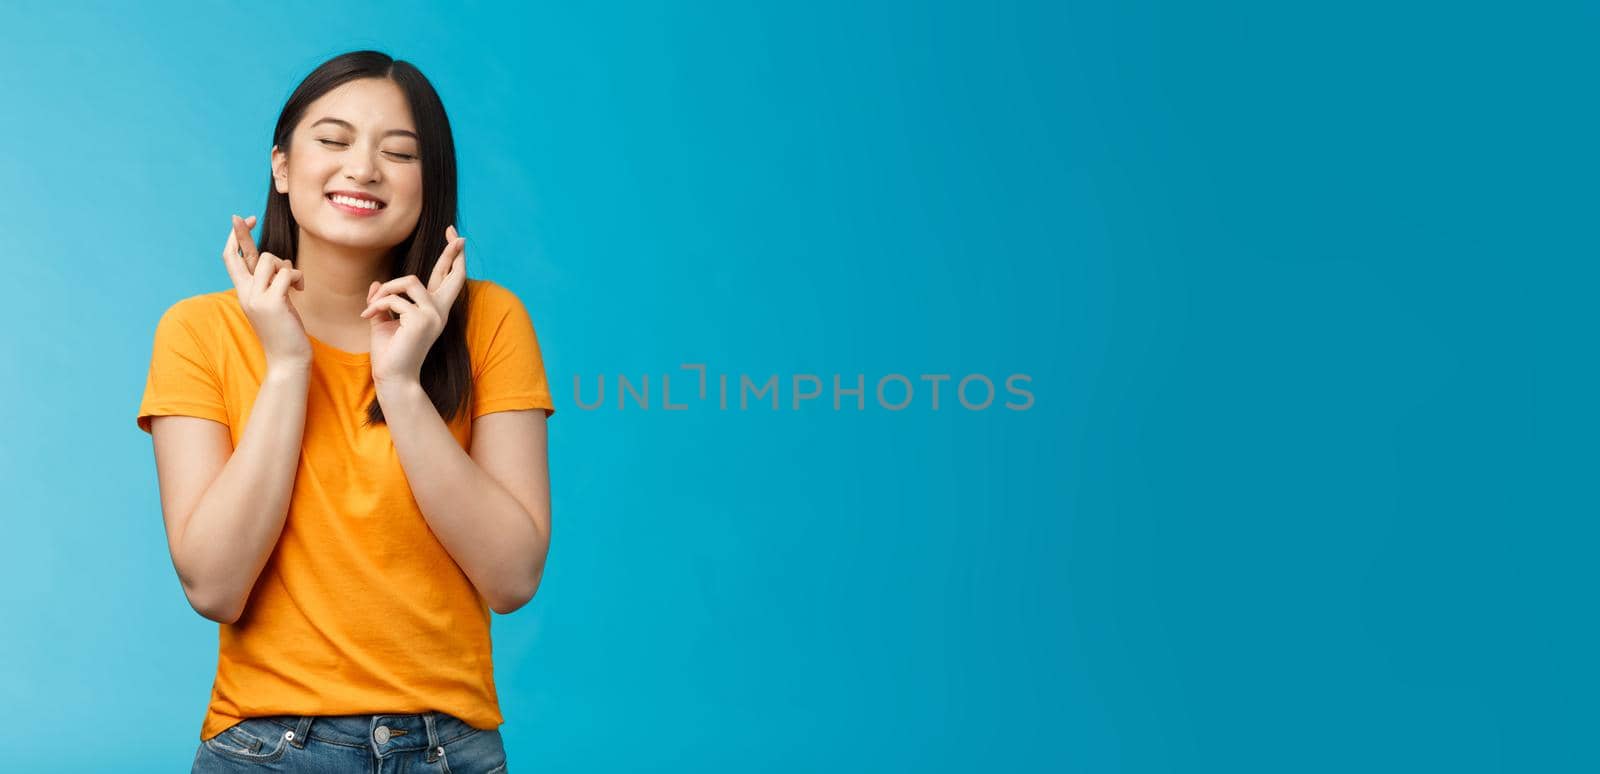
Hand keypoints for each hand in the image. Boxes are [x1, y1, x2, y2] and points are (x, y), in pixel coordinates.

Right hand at [222, 214, 308, 367]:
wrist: (288, 360)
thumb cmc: (285, 331)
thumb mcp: (276, 302)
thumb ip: (272, 283)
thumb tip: (279, 264)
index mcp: (243, 293)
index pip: (231, 259)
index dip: (236, 237)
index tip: (241, 219)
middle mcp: (245, 293)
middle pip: (247, 255)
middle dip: (251, 237)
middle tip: (253, 218)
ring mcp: (257, 298)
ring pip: (270, 260)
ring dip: (288, 267)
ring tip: (295, 284)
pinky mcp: (272, 303)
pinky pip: (286, 273)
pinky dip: (298, 277)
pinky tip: (300, 290)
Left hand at [361, 224, 467, 387]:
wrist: (393, 377)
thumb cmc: (390, 352)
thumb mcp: (384, 319)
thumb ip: (384, 300)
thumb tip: (377, 283)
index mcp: (434, 310)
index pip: (448, 279)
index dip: (452, 258)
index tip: (456, 237)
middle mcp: (439, 311)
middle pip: (452, 274)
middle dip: (453, 252)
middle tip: (456, 234)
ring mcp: (433, 315)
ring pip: (407, 282)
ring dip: (385, 291)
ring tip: (372, 308)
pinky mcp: (421, 320)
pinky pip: (393, 299)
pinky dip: (376, 305)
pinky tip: (368, 317)